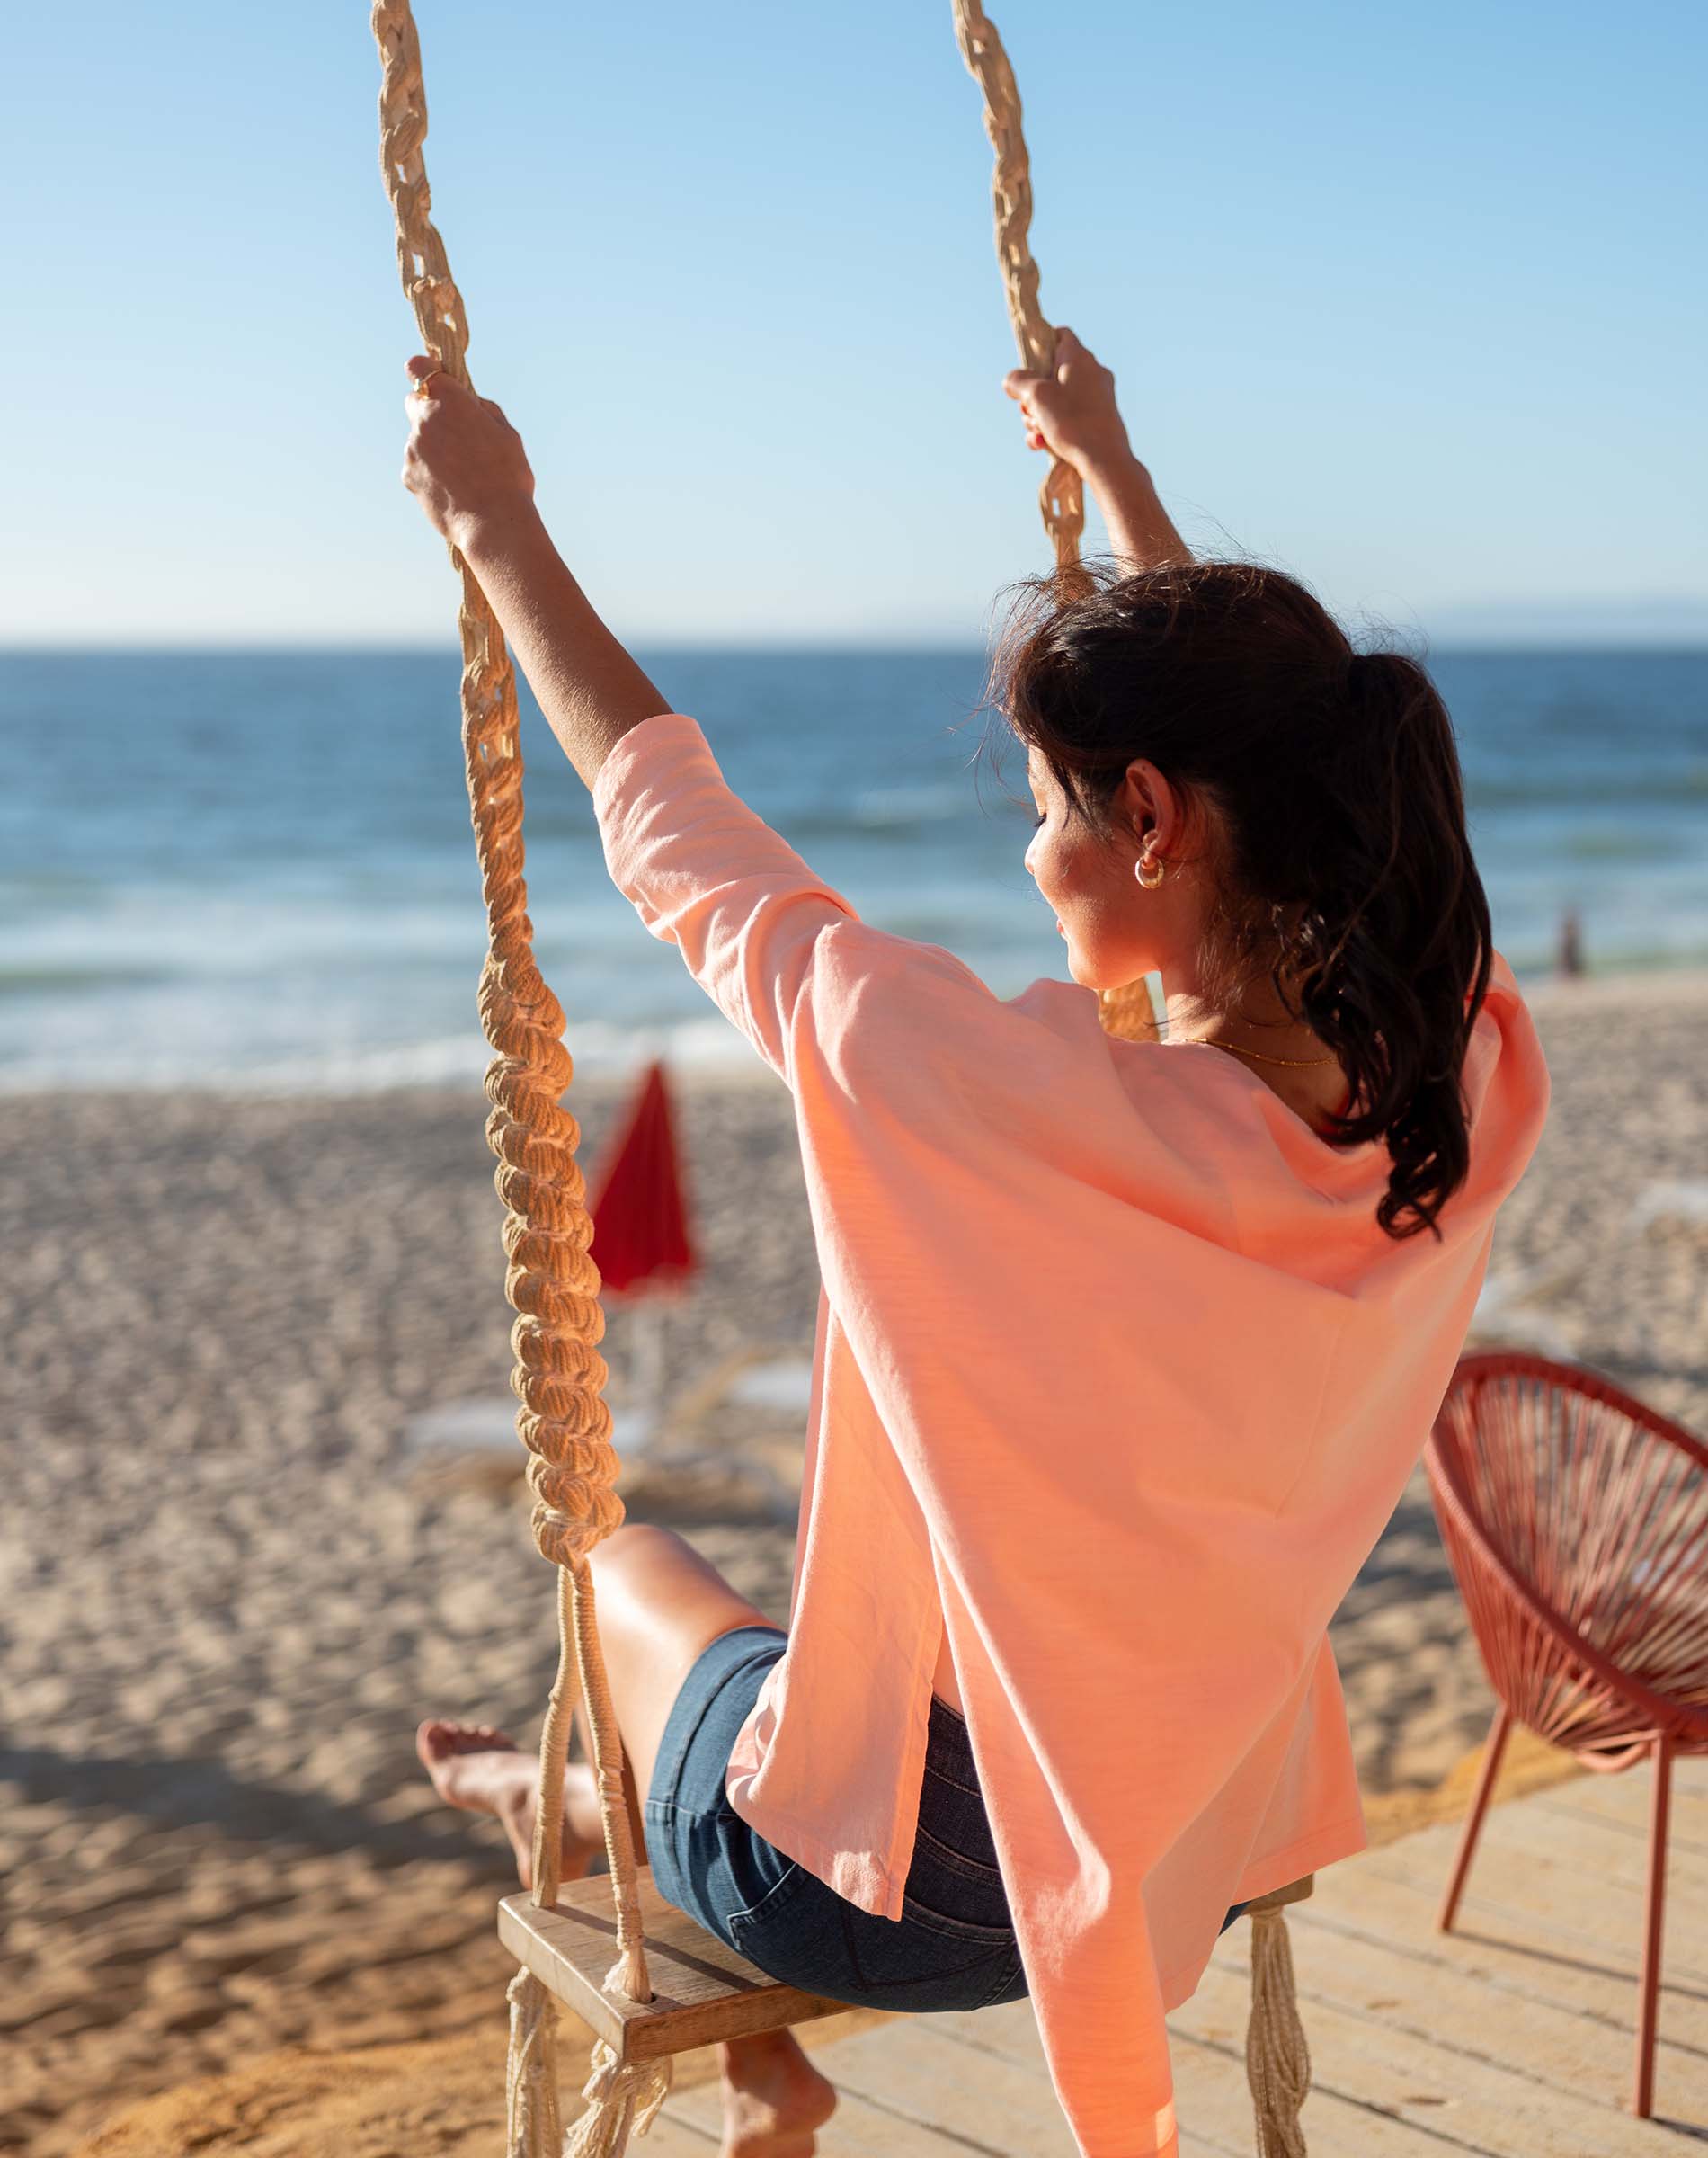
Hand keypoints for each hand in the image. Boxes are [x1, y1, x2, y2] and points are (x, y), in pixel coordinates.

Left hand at [401, 356, 535, 548]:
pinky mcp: (408, 476)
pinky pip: (417, 465)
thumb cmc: (507, 476)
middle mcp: (423, 420)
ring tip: (464, 471)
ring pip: (419, 438)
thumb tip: (469, 403)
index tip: (439, 382)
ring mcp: (412, 449)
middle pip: (415, 403)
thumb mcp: (507, 433)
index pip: (417, 367)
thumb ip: (482, 409)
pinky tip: (455, 487)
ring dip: (434, 446)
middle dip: (431, 411)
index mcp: (448, 400)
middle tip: (458, 430)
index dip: (426, 371)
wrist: (494, 524)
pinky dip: (430, 471)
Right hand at [1002, 326, 1133, 480]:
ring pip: (1057, 399)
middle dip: (1032, 395)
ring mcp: (1097, 397)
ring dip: (1039, 417)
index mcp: (1079, 358)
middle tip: (1027, 411)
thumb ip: (1018, 381)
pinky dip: (1052, 429)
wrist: (1105, 460)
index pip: (1059, 335)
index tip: (1026, 367)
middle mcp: (1092, 373)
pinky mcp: (1098, 419)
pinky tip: (1044, 445)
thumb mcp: (1036, 396)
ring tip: (1038, 434)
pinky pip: (1068, 417)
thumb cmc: (1072, 422)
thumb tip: (1011, 380)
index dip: (1039, 346)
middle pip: (1051, 374)